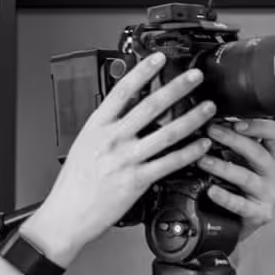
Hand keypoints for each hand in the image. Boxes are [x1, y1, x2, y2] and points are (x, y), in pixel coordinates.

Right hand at [30, 54, 217, 263]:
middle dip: (177, 88)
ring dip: (192, 118)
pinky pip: (170, 162)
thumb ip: (104, 128)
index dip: (142, 71)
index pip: (122, 91)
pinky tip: (201, 145)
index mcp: (97, 127)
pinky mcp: (137, 180)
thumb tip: (122, 112)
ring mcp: (126, 159)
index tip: (158, 59)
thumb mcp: (83, 145)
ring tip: (208, 108)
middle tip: (195, 77)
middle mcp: (113, 139)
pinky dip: (189, 152)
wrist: (67, 215)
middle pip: (150, 106)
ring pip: (166, 133)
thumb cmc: (73, 185)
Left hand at [201, 119, 274, 242]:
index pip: (274, 134)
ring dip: (223, 167)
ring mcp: (270, 195)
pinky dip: (225, 197)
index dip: (257, 125)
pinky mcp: (261, 214)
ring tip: (203, 161)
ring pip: (247, 177)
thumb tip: (209, 125)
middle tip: (211, 133)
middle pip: (258, 153)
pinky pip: (241, 205)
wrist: (238, 226)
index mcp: (272, 158)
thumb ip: (232, 146)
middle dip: (233, 140)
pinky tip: (212, 191)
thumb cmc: (238, 191)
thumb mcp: (240, 164)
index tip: (235, 122)